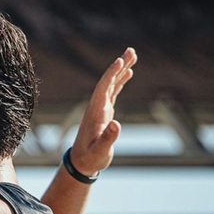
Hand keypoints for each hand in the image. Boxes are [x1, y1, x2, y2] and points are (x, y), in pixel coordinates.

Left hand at [68, 48, 136, 176]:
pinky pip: (114, 92)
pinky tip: (128, 73)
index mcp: (95, 112)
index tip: (120, 60)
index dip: (111, 74)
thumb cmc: (91, 158)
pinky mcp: (105, 112)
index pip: (103, 88)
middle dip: (119, 65)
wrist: (81, 163)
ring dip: (121, 70)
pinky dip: (121, 81)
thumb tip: (116, 124)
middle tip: (131, 50)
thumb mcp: (100, 151)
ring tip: (132, 55)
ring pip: (112, 84)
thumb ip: (108, 138)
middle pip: (108, 81)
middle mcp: (97, 106)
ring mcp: (101, 108)